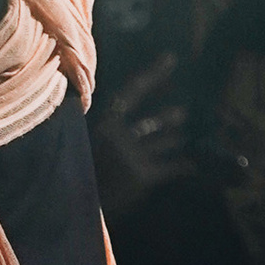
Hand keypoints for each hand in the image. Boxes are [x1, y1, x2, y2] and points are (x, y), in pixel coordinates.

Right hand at [89, 52, 190, 216]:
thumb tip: (119, 116)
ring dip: (174, 139)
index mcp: (104, 124)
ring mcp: (133, 155)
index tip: (170, 59)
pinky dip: (181, 165)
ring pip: (163, 143)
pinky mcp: (143, 175)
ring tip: (183, 135)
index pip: (131, 92)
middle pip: (152, 120)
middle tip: (185, 110)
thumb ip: (103, 130)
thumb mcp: (82, 145)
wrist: (73, 205)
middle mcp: (121, 135)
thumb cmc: (76, 174)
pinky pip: (170, 167)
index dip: (153, 74)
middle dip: (170, 114)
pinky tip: (191, 165)